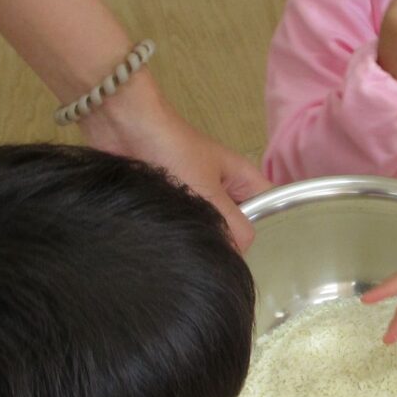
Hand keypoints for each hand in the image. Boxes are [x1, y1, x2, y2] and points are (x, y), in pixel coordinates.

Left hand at [76, 74, 267, 249]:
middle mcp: (225, 189)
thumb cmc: (172, 152)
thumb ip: (231, 226)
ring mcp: (197, 195)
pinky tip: (179, 254)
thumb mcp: (208, 193)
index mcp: (242, 179)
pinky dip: (184, 238)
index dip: (273, 234)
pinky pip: (186, 226)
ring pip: (212, 227)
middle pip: (242, 224)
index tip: (262, 260)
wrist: (123, 127)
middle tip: (226, 268)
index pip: (273, 210)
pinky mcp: (171, 203)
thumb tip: (237, 255)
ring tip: (202, 264)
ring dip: (206, 242)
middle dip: (235, 245)